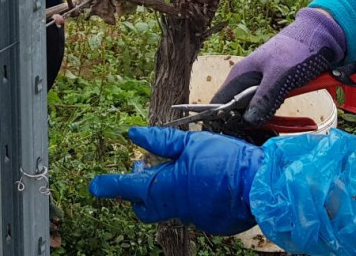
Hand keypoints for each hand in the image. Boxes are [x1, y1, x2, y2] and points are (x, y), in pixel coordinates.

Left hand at [89, 127, 263, 235]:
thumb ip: (161, 141)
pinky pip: (192, 209)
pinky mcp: (210, 222)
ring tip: (184, 168)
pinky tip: (207, 180)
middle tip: (143, 169)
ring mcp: (193, 217)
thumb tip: (134, 134)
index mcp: (167, 187)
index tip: (94, 186)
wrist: (261, 187)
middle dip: (139, 192)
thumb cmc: (227, 161)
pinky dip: (191, 195)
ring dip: (169, 189)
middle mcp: (176, 207)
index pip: (130, 187)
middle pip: (146, 205)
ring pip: (170, 206)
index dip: (110, 185)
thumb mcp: (191, 143)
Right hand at [212, 7, 345, 124]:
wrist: (321, 39)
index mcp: (239, 75)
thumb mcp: (279, 76)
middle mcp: (245, 81)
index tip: (233, 135)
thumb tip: (247, 121)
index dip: (220, 119)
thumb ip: (263, 98)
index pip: (218, 101)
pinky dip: (273, 116)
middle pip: (235, 110)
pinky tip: (283, 124)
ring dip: (261, 122)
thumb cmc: (297, 52)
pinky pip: (267, 107)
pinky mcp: (272, 89)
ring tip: (271, 131)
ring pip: (252, 111)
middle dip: (244, 125)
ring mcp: (259, 85)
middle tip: (258, 137)